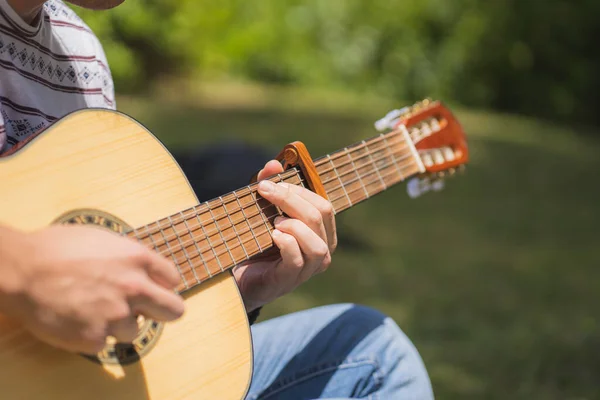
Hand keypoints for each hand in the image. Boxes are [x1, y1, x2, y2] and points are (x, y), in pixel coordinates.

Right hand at [0, 225, 183, 353]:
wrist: (21, 269)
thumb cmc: (56, 249)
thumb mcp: (103, 239)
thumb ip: (130, 257)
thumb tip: (143, 268)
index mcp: (138, 259)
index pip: (173, 279)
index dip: (161, 284)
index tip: (151, 288)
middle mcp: (134, 288)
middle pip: (174, 310)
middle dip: (161, 310)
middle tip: (143, 310)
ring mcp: (115, 315)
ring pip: (135, 330)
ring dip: (119, 324)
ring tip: (93, 309)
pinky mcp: (95, 338)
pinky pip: (105, 343)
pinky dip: (93, 335)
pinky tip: (76, 318)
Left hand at [233, 160, 336, 311]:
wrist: (235, 277)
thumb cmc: (254, 243)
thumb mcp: (261, 211)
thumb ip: (270, 188)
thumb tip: (274, 163)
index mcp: (321, 233)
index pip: (324, 206)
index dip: (299, 190)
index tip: (271, 183)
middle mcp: (321, 252)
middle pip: (320, 216)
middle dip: (291, 199)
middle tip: (264, 191)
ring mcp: (308, 269)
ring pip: (317, 243)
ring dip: (294, 225)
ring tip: (273, 221)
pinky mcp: (289, 280)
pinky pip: (298, 260)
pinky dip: (287, 243)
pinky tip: (272, 235)